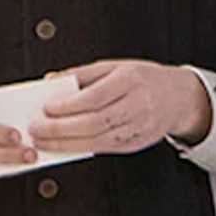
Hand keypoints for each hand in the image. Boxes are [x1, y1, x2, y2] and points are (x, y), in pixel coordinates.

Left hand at [32, 60, 213, 155]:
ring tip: (43, 141)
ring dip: (66, 143)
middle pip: (94, 122)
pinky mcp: (135, 144)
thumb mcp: (115, 66)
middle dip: (61, 129)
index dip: (68, 106)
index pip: (95, 97)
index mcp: (130, 80)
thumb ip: (82, 74)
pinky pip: (104, 149)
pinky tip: (64, 147)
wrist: (178, 98)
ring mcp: (138, 128)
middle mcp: (137, 105)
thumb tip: (51, 80)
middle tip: (37, 129)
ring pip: (98, 140)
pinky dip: (81, 148)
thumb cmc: (143, 79)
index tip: (45, 108)